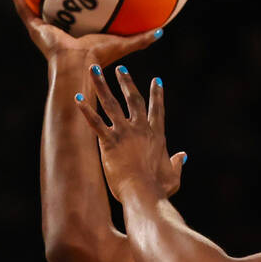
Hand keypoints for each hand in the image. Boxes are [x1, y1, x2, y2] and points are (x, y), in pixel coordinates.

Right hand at [11, 0, 160, 67]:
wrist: (78, 66)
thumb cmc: (99, 59)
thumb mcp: (122, 43)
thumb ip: (141, 38)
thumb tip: (162, 31)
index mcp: (75, 35)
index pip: (73, 17)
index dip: (72, 4)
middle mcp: (57, 31)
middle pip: (51, 10)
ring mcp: (43, 30)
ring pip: (32, 8)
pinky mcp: (35, 28)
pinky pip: (23, 8)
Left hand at [76, 65, 185, 202]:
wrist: (144, 193)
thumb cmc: (159, 189)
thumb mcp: (174, 176)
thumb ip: (177, 163)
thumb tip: (183, 156)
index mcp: (157, 136)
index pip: (157, 110)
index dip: (157, 95)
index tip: (156, 81)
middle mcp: (141, 129)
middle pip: (133, 99)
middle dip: (126, 82)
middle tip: (121, 69)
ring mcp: (124, 133)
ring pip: (111, 104)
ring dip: (101, 85)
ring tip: (94, 69)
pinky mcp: (109, 142)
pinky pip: (95, 122)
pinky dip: (86, 110)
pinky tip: (77, 98)